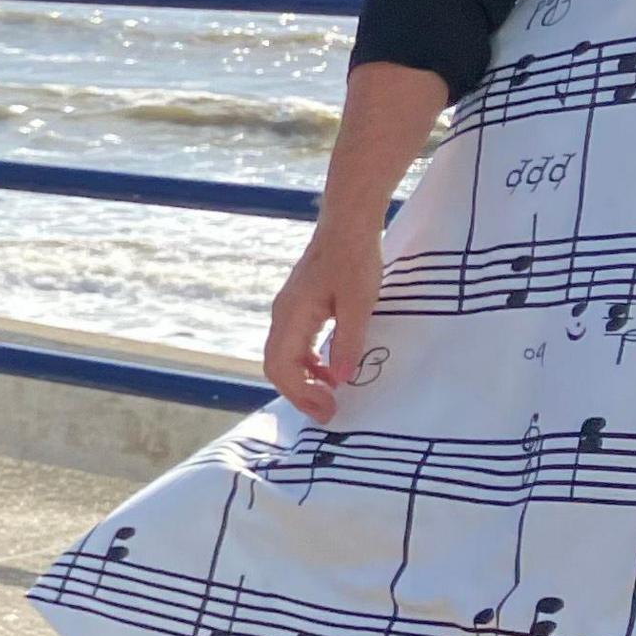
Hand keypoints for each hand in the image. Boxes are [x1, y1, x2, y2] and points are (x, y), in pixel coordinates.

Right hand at [265, 221, 385, 421]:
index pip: (281, 367)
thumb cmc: (354, 260)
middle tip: (329, 411)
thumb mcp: (359, 304)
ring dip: (302, 379)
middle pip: (276, 365)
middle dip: (299, 393)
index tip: (328, 409)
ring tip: (331, 394)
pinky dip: (307, 362)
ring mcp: (288, 310)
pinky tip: (330, 367)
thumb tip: (342, 380)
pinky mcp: (299, 305)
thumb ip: (349, 342)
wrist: (347, 224)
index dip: (301, 394)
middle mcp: (282, 315)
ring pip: (283, 355)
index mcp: (292, 317)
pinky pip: (293, 343)